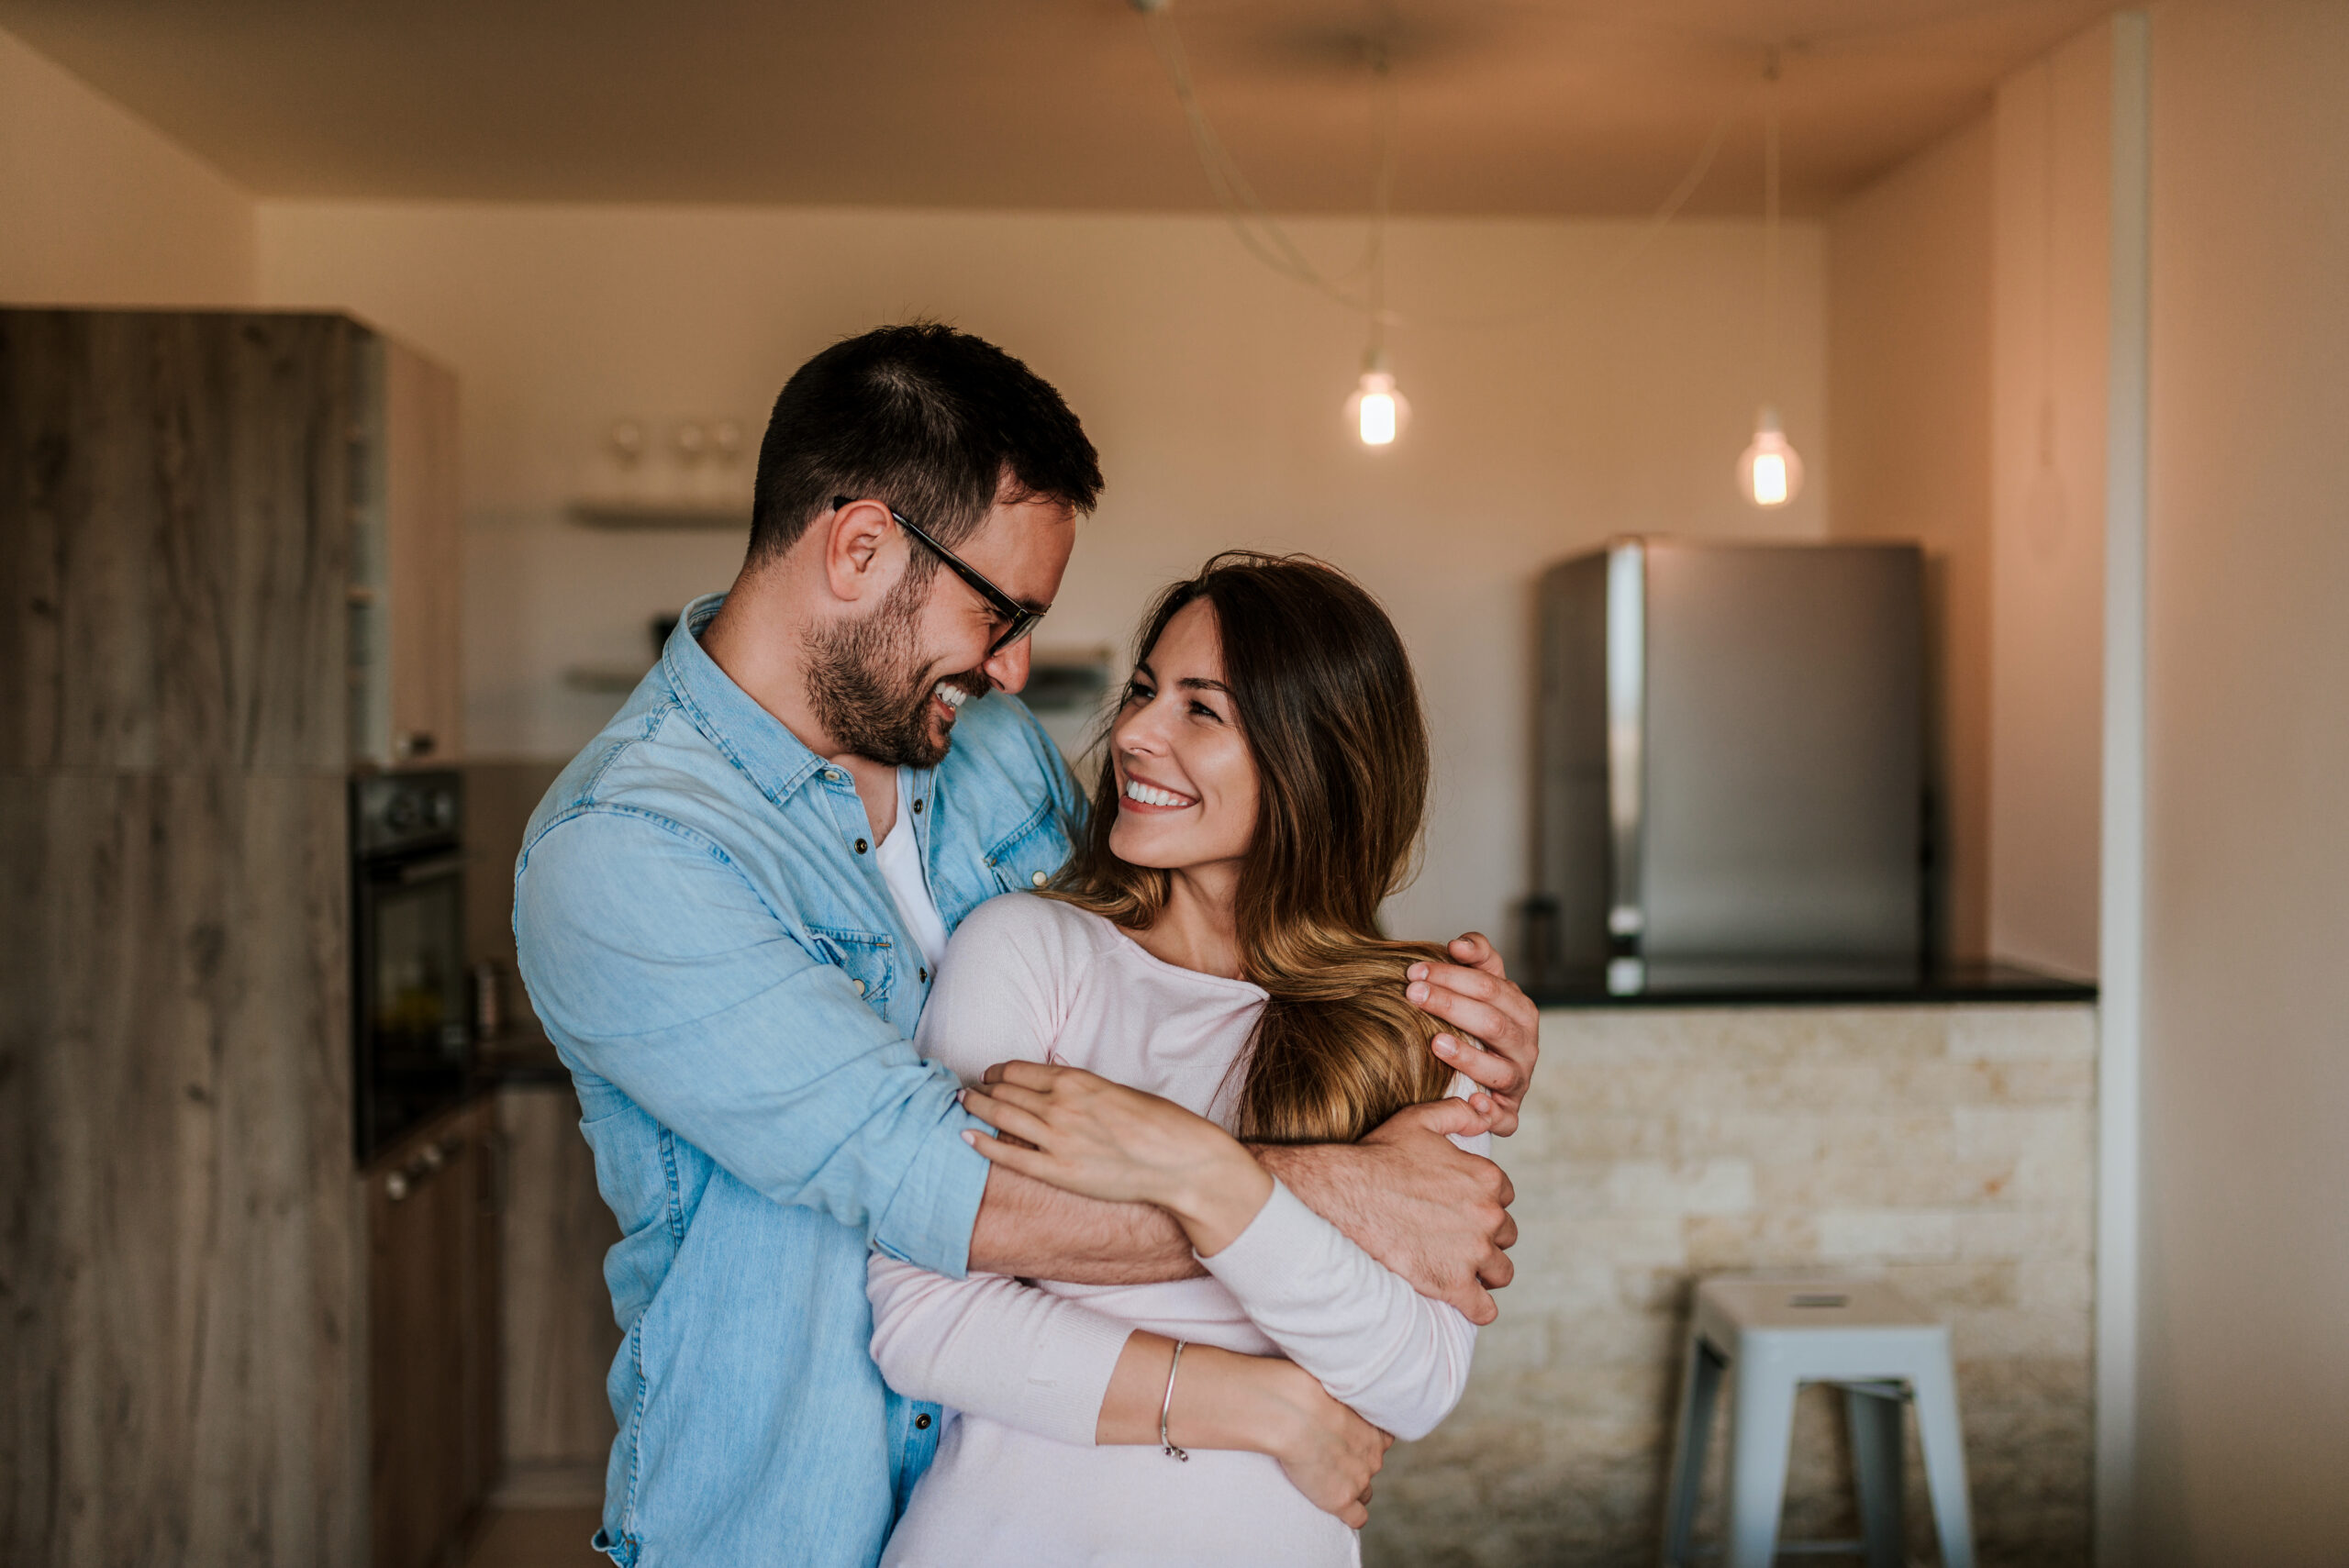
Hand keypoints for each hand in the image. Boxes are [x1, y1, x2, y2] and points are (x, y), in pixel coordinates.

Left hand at [965, 1061, 1274, 1253]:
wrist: (1178, 1160)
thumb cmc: (1157, 1123)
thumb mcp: (1116, 1090)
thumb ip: (1083, 1090)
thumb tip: (1059, 1091)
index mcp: (1077, 1079)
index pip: (1019, 1070)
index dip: (997, 1071)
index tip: (989, 1075)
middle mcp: (1060, 1104)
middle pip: (1004, 1091)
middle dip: (981, 1089)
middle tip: (966, 1090)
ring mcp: (1056, 1138)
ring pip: (1000, 1116)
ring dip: (975, 1107)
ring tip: (962, 1104)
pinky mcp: (1058, 1171)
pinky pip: (1009, 1154)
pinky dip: (982, 1143)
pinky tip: (966, 1136)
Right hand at [1257, 1358, 1392, 1527]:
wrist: (1292, 1412)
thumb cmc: (1302, 1389)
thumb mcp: (1330, 1385)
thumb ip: (1337, 1398)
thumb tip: (1325, 1390)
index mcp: (1374, 1427)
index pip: (1380, 1442)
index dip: (1361, 1443)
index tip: (1342, 1438)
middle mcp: (1374, 1455)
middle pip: (1371, 1467)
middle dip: (1354, 1464)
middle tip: (1326, 1455)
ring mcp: (1360, 1479)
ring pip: (1364, 1492)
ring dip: (1350, 1488)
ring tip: (1324, 1479)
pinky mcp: (1341, 1499)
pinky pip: (1357, 1518)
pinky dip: (1347, 1514)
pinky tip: (1331, 1503)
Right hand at [1259, 1098, 1516, 1324]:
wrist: (1344, 1194)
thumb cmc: (1377, 1155)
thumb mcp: (1418, 1120)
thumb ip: (1458, 1114)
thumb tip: (1483, 1114)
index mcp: (1486, 1178)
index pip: (1504, 1196)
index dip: (1483, 1201)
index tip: (1461, 1207)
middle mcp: (1488, 1216)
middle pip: (1506, 1234)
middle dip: (1486, 1236)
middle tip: (1456, 1237)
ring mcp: (1472, 1254)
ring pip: (1501, 1272)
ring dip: (1487, 1272)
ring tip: (1462, 1268)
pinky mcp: (1452, 1285)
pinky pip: (1484, 1309)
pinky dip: (1477, 1307)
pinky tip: (1463, 1300)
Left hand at [1408, 931, 1540, 1135]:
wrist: (1495, 1077)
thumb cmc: (1483, 1024)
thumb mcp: (1485, 986)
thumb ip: (1478, 957)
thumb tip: (1458, 944)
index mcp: (1520, 1009)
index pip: (1489, 986)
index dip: (1452, 975)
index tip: (1415, 970)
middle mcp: (1526, 1044)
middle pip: (1491, 1022)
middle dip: (1450, 1005)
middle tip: (1412, 994)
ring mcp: (1519, 1079)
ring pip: (1499, 1069)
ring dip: (1468, 1057)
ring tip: (1436, 1042)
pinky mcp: (1510, 1112)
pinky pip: (1505, 1117)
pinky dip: (1490, 1112)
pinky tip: (1471, 1101)